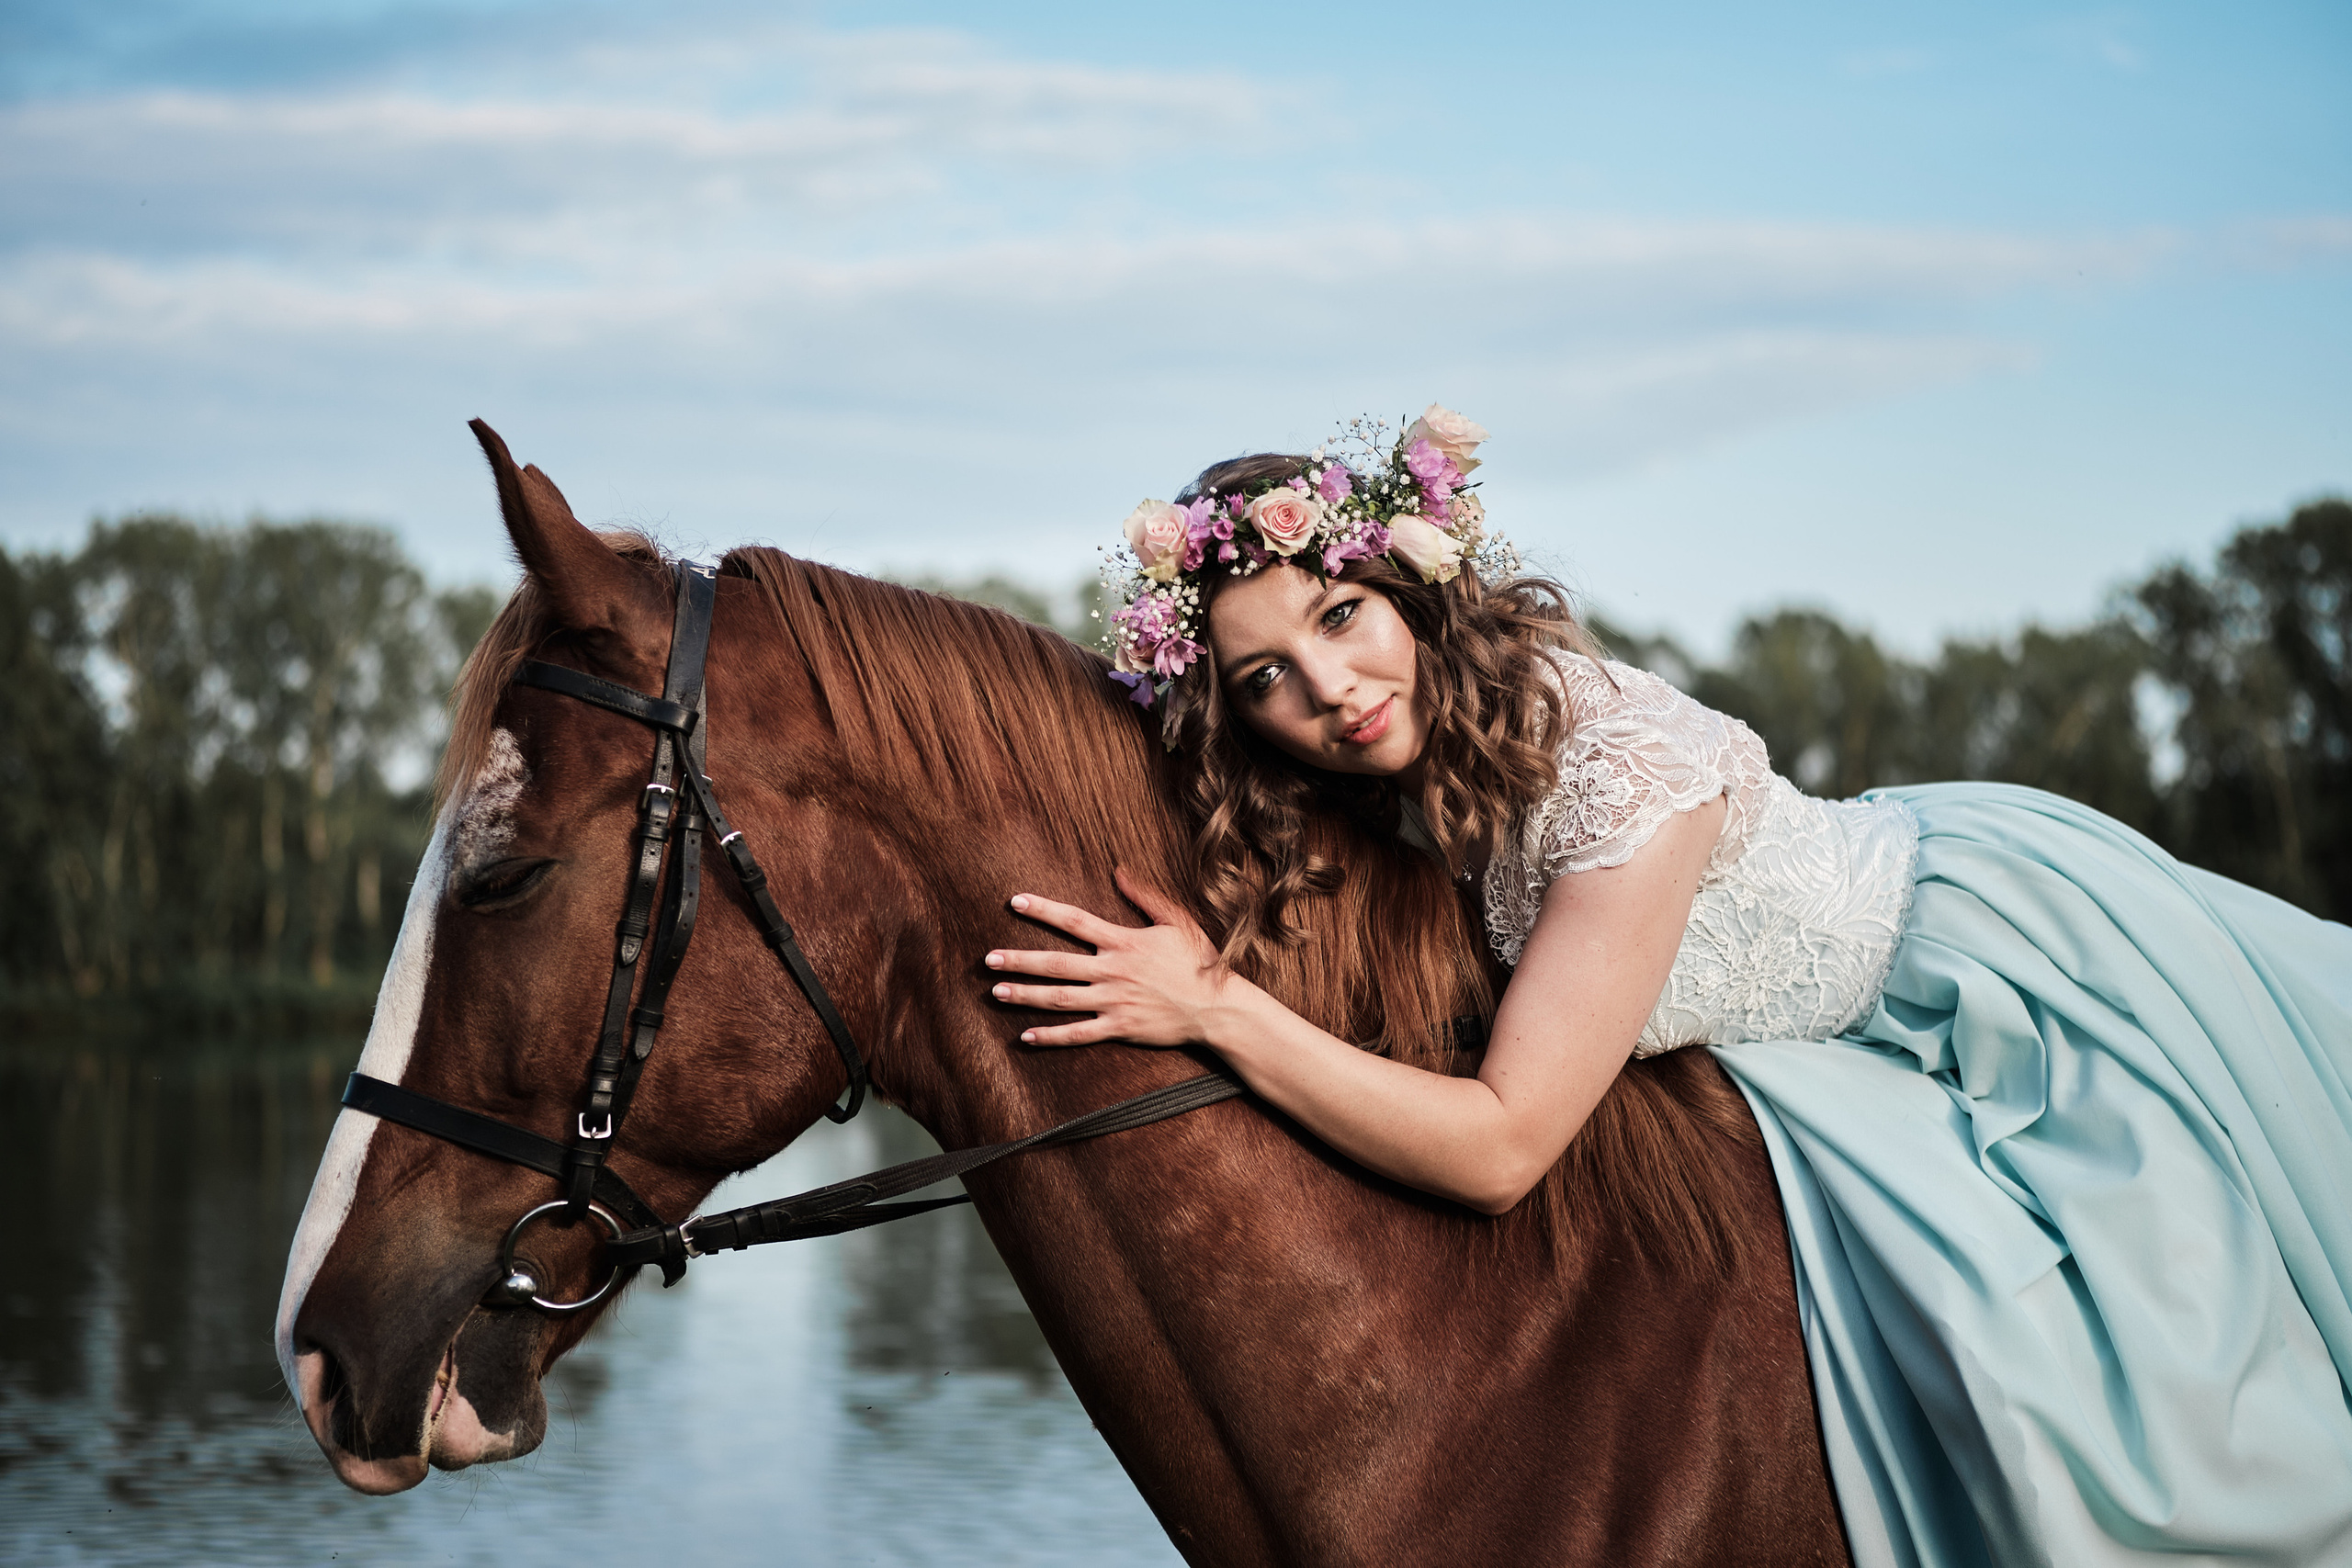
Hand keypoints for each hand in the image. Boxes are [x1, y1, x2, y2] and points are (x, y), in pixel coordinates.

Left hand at [985, 868, 1231, 1046]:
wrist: (1218, 1007)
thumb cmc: (1199, 961)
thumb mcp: (1176, 921)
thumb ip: (1145, 896)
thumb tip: (1118, 870)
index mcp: (1124, 942)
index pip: (1074, 921)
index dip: (1043, 909)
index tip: (1014, 902)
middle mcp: (1113, 971)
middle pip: (1057, 964)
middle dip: (1020, 960)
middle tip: (987, 959)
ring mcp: (1114, 1002)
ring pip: (1060, 999)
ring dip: (1026, 995)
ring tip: (996, 992)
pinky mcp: (1120, 1028)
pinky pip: (1079, 1034)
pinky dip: (1051, 1037)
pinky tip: (1025, 1036)